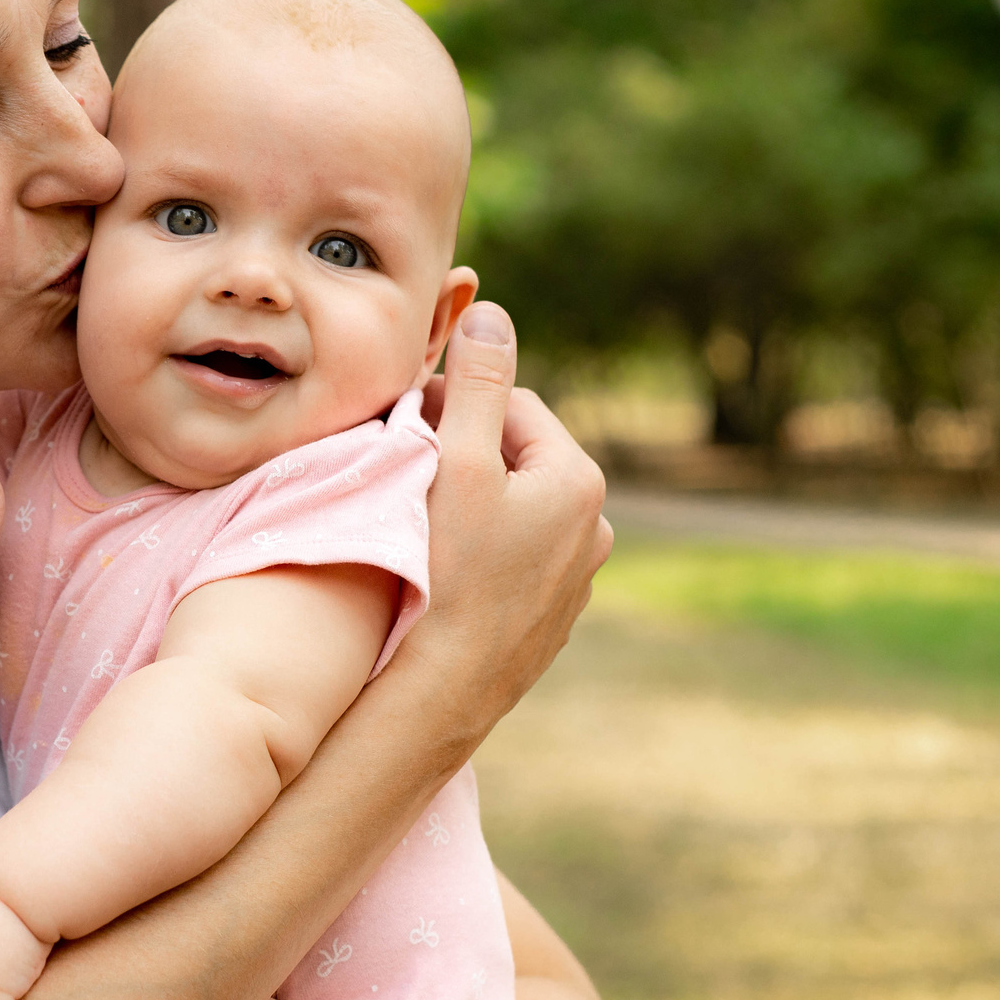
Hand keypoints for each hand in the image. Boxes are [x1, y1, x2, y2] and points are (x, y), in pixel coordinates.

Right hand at [400, 301, 612, 748]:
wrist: (450, 688)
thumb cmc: (450, 572)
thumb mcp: (458, 464)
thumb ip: (475, 385)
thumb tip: (491, 312)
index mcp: (578, 480)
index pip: (512, 405)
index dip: (454, 404)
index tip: (405, 420)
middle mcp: (594, 527)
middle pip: (516, 456)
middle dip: (465, 449)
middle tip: (405, 464)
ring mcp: (576, 577)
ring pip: (515, 508)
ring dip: (473, 499)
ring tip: (419, 516)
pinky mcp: (551, 617)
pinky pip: (514, 557)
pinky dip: (481, 548)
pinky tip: (441, 567)